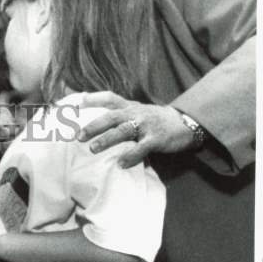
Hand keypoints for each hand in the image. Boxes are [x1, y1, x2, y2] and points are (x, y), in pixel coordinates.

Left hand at [77, 91, 197, 167]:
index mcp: (130, 107)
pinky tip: (121, 163)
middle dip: (94, 126)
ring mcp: (146, 125)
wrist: (184, 123)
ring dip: (107, 139)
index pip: (110, 98)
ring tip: (93, 148)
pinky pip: (142, 148)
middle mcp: (136, 113)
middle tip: (79, 136)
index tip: (78, 102)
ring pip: (123, 131)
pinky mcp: (156, 139)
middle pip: (111, 117)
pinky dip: (131, 156)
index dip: (94, 99)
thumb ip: (118, 113)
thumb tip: (94, 120)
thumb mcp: (137, 112)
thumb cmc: (154, 120)